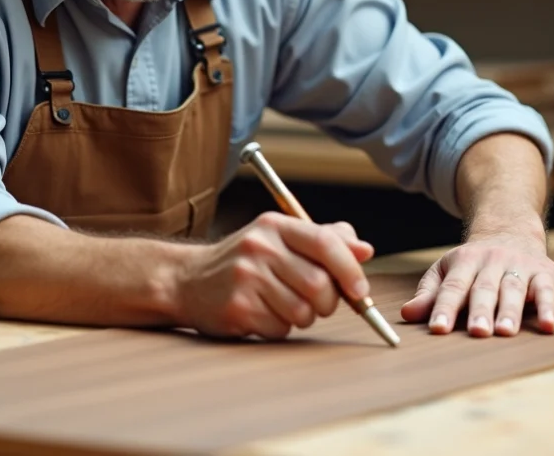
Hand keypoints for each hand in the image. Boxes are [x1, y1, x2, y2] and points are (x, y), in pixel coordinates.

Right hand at [173, 211, 373, 339]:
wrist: (187, 280)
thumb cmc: (246, 261)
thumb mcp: (281, 239)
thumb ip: (326, 239)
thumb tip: (365, 250)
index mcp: (275, 225)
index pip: (325, 242)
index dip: (350, 269)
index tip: (360, 291)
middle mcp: (259, 246)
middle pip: (319, 284)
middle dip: (327, 303)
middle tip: (317, 303)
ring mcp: (246, 277)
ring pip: (303, 312)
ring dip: (303, 317)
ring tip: (284, 306)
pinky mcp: (237, 308)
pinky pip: (280, 329)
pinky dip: (280, 328)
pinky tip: (262, 313)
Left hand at [399, 231, 553, 336]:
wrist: (510, 229)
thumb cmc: (473, 263)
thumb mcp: (448, 270)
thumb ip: (429, 294)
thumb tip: (406, 314)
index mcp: (464, 261)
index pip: (452, 287)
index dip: (444, 308)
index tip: (437, 329)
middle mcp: (491, 261)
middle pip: (484, 289)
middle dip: (480, 310)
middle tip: (477, 332)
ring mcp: (519, 265)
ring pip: (513, 289)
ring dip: (510, 310)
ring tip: (506, 332)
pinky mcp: (544, 273)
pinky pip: (547, 291)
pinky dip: (549, 308)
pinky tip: (549, 326)